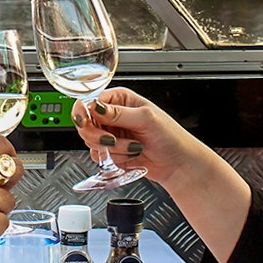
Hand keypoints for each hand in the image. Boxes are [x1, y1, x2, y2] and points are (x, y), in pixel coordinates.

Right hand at [76, 88, 251, 262]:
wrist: (177, 163)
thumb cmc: (170, 136)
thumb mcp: (146, 118)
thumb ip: (118, 113)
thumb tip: (95, 106)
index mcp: (119, 99)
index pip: (90, 101)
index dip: (84, 113)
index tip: (86, 122)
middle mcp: (112, 115)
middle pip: (85, 123)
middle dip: (100, 136)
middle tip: (114, 140)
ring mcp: (110, 134)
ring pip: (91, 142)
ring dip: (112, 149)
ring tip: (133, 147)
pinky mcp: (111, 151)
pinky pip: (98, 156)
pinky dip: (114, 158)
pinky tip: (130, 155)